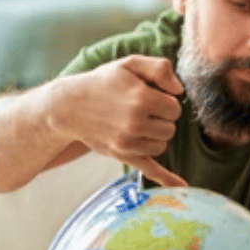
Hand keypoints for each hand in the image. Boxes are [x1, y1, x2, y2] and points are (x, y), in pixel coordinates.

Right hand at [48, 55, 187, 186]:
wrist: (69, 106)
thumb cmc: (103, 82)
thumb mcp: (130, 64)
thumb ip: (160, 68)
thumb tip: (179, 90)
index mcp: (142, 98)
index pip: (175, 109)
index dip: (166, 102)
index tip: (152, 97)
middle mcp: (136, 123)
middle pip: (170, 128)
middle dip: (161, 119)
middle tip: (142, 110)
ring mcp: (128, 142)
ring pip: (162, 145)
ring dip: (155, 136)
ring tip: (136, 123)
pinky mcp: (122, 155)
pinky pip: (150, 170)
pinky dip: (166, 179)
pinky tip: (181, 185)